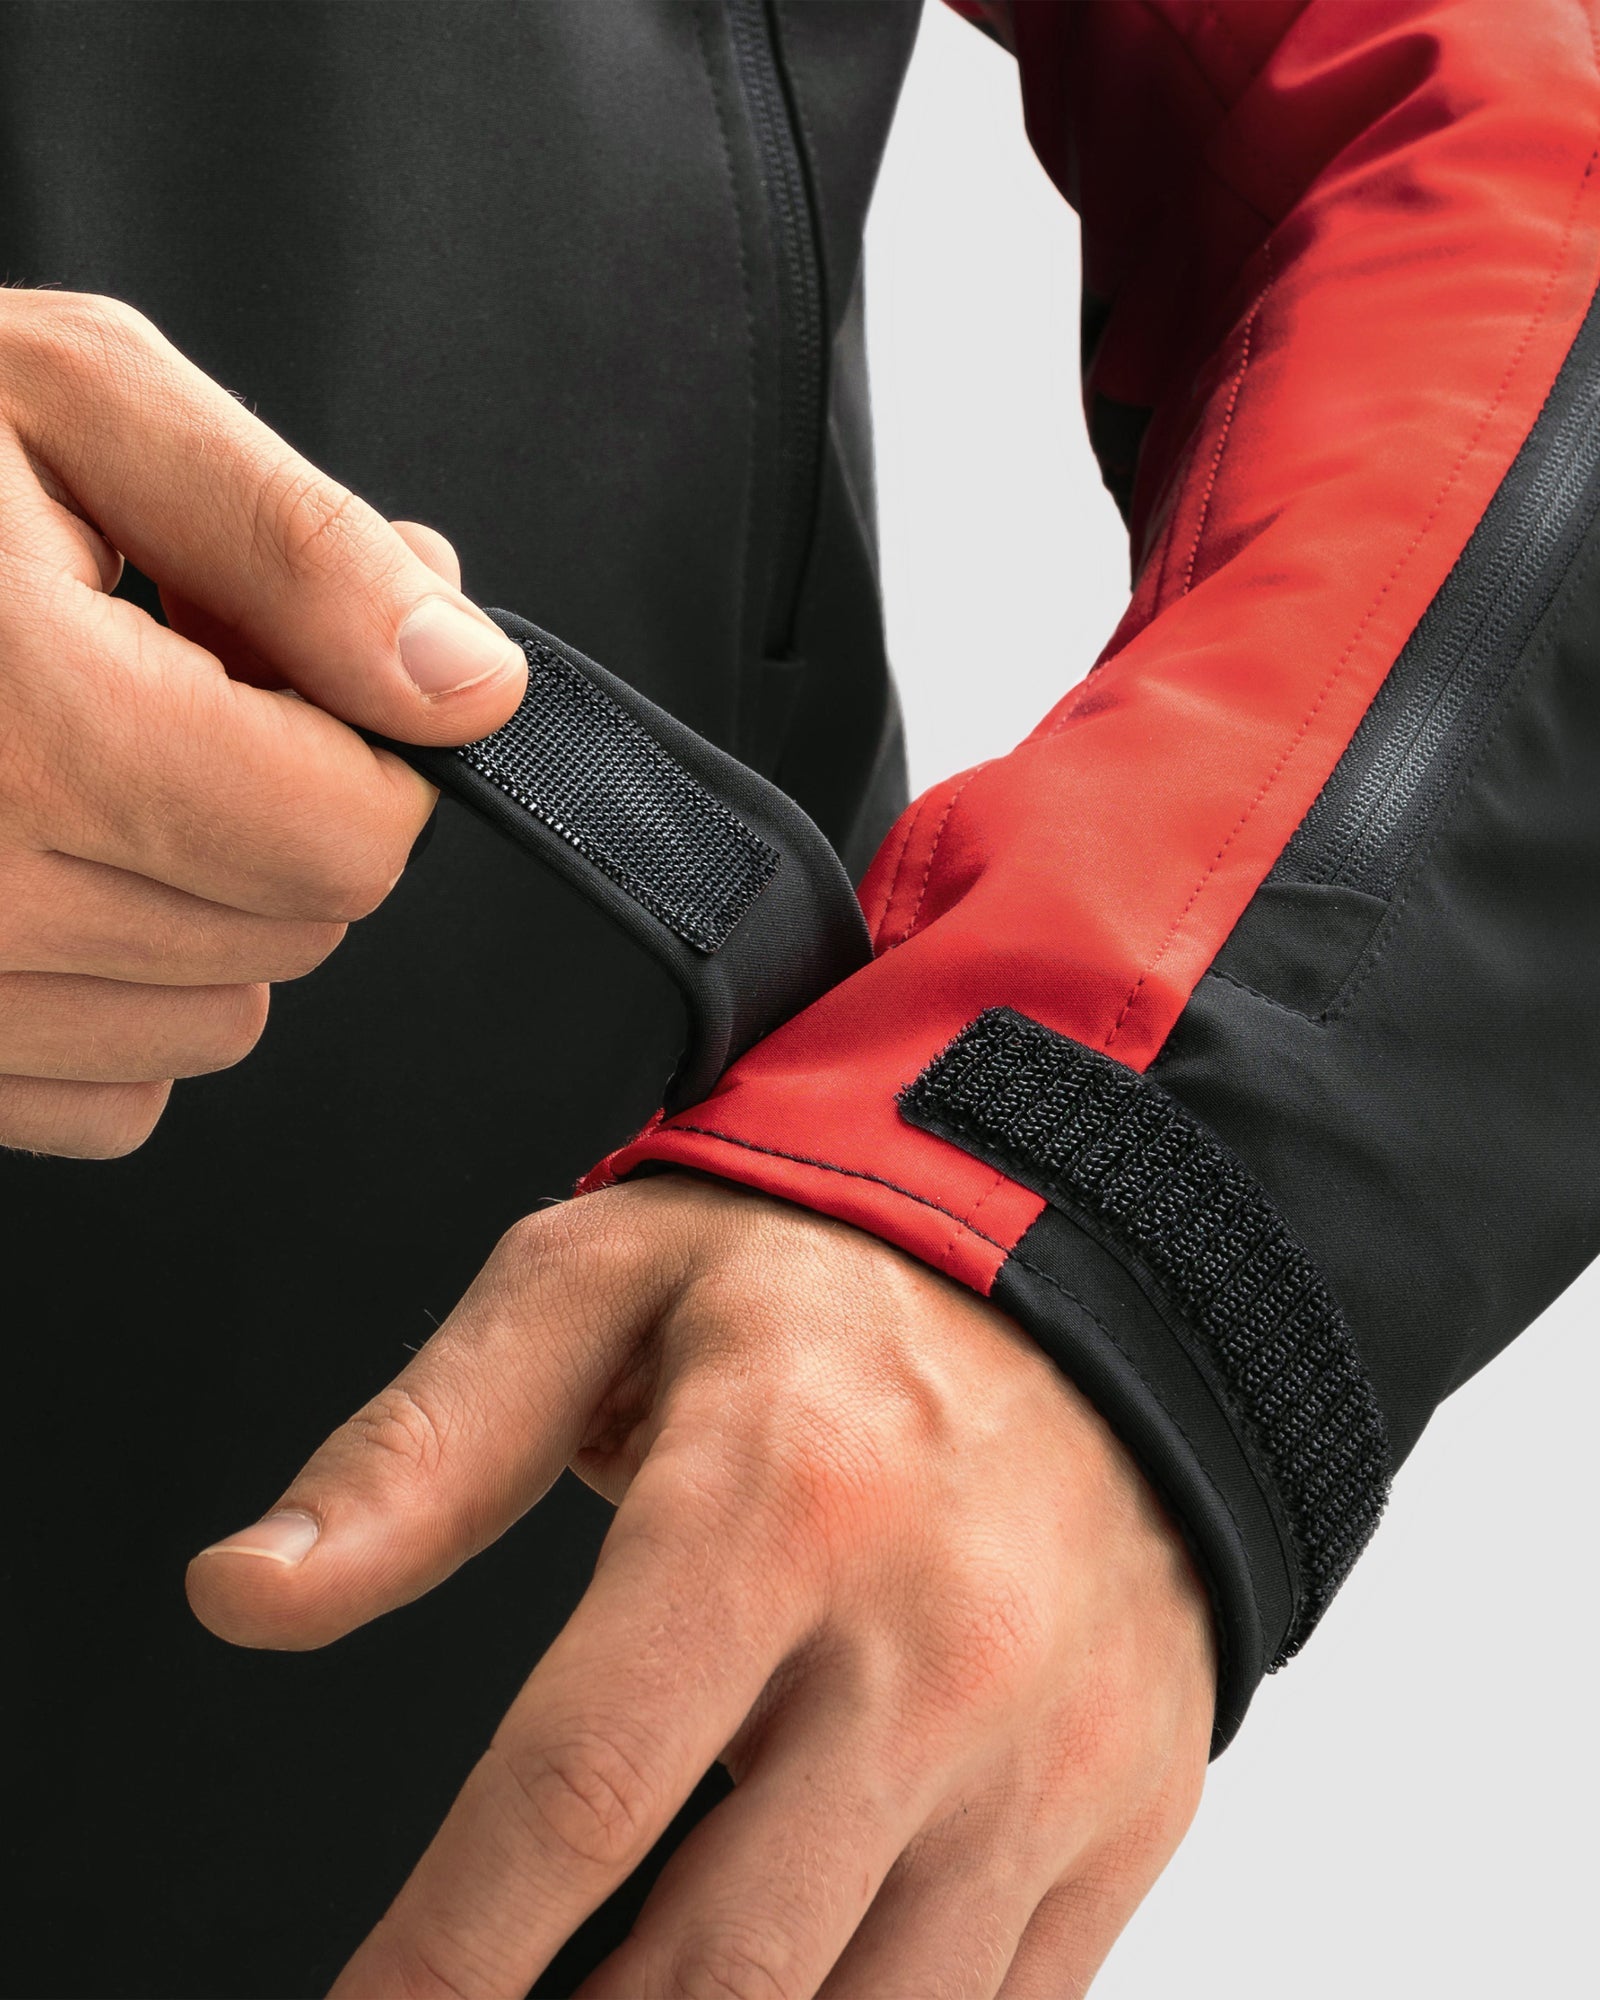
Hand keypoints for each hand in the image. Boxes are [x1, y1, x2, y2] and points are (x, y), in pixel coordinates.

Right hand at [0, 287, 527, 1157]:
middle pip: (301, 922)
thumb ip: (299, 548)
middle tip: (162, 682)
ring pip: (221, 1016)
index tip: (300, 670)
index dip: (372, 745)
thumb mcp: (75, 407)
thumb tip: (469, 689)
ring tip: (81, 758)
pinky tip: (38, 860)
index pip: (350, 837)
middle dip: (284, 802)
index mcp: (29, 728)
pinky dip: (117, 992)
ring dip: (206, 897)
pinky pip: (118, 1091)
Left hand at [189, 1176, 1215, 1998]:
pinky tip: (787, 1997)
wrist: (1089, 1274)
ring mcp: (1048, 1743)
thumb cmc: (829, 1282)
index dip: (442, 1957)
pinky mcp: (1123, 1804)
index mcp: (780, 1500)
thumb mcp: (598, 1292)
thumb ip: (420, 1453)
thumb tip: (248, 1592)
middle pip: (723, 1961)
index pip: (578, 1789)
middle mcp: (932, 1641)